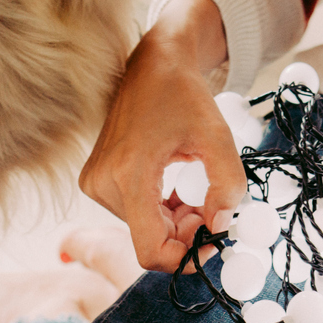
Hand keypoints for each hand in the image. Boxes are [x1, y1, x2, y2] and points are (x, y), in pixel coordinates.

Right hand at [78, 0, 246, 270]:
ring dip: (174, 221)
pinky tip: (175, 188)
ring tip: (194, 189)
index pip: (150, 249)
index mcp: (129, 172)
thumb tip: (220, 226)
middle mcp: (102, 182)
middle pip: (149, 239)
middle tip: (211, 207)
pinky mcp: (94, 180)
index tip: (213, 242)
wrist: (154, 64)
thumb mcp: (218, 136)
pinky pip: (132, 215)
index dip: (185, 258)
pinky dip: (159, 211)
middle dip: (185, 233)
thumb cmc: (185, 95)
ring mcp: (94, 182)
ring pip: (142, 230)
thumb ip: (228, 185)